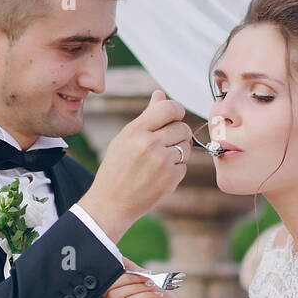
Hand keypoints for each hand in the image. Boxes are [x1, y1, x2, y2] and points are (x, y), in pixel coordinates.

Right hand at [84, 90, 191, 237]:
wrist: (111, 203)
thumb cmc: (116, 169)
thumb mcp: (124, 138)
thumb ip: (146, 117)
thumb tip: (159, 95)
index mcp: (136, 130)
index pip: (170, 108)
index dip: (177, 112)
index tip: (174, 118)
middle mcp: (149, 143)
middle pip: (183, 127)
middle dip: (179, 134)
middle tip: (167, 144)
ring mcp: (161, 162)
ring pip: (186, 147)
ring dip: (179, 153)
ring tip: (160, 161)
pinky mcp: (170, 178)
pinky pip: (184, 166)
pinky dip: (176, 170)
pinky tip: (159, 176)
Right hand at [102, 257, 184, 297]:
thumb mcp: (146, 279)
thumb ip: (132, 269)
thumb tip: (120, 258)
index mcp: (114, 292)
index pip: (107, 277)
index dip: (122, 270)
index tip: (141, 270)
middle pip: (108, 286)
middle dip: (131, 279)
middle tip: (148, 279)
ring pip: (115, 295)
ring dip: (138, 288)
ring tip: (153, 288)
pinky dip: (143, 296)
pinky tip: (155, 295)